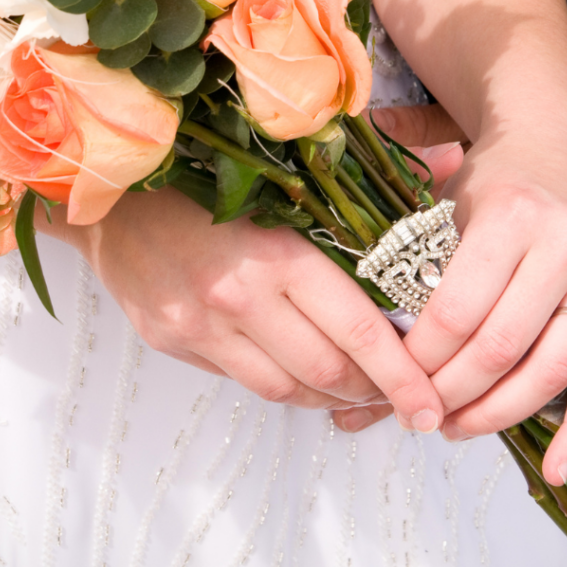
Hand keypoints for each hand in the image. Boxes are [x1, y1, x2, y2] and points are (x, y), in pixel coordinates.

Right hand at [40, 186, 445, 426]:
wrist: (114, 190)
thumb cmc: (213, 175)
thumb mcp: (289, 177)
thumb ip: (371, 189)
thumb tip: (453, 160)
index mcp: (277, 250)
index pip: (356, 330)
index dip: (403, 376)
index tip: (431, 406)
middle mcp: (237, 295)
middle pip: (327, 372)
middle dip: (375, 393)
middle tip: (403, 395)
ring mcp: (199, 325)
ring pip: (287, 390)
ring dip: (332, 399)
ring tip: (359, 390)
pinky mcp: (172, 341)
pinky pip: (245, 382)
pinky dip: (287, 387)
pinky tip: (305, 375)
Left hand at [333, 103, 566, 488]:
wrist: (562, 143)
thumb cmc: (493, 177)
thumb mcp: (448, 200)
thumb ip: (421, 261)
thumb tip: (374, 339)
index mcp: (512, 214)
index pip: (458, 310)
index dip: (422, 358)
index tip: (393, 381)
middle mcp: (565, 244)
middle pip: (502, 347)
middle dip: (453, 392)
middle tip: (419, 414)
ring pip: (553, 370)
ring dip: (500, 414)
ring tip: (458, 429)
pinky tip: (553, 468)